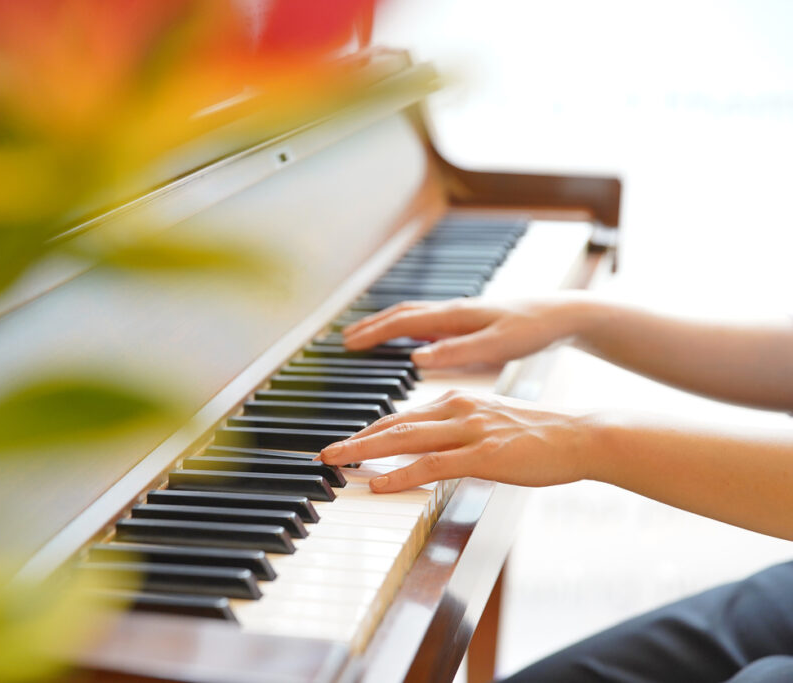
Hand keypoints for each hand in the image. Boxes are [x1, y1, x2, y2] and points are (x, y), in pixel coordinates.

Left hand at [317, 390, 594, 492]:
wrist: (582, 436)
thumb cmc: (541, 435)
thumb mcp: (492, 425)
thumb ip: (461, 432)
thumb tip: (436, 449)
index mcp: (458, 401)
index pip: (403, 417)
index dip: (371, 431)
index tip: (347, 442)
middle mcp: (458, 409)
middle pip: (394, 424)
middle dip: (356, 439)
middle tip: (326, 452)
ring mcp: (469, 430)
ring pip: (404, 439)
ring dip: (365, 451)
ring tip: (337, 462)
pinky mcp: (482, 454)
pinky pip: (431, 465)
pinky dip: (400, 474)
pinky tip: (378, 483)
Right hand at [342, 295, 592, 368]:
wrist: (565, 314)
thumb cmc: (534, 329)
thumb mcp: (497, 346)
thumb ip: (457, 352)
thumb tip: (416, 358)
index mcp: (455, 315)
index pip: (402, 322)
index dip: (373, 333)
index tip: (347, 344)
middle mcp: (454, 311)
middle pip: (402, 315)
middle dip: (371, 326)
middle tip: (345, 339)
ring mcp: (462, 315)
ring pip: (415, 317)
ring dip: (388, 326)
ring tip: (368, 337)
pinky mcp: (472, 322)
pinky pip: (430, 323)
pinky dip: (410, 330)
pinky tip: (413, 343)